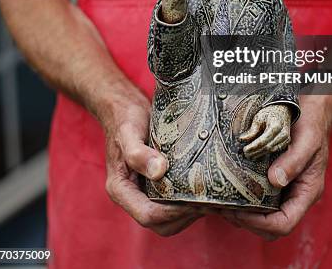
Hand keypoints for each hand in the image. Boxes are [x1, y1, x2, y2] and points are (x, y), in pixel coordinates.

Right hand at [103, 96, 202, 235]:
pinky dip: (189, 200)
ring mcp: (146, 192)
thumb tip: (159, 172)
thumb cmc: (125, 119)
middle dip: (184, 216)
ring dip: (190, 211)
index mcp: (121, 189)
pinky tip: (205, 188)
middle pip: (160, 223)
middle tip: (209, 200)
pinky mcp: (158, 186)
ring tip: (211, 196)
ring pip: (169, 217)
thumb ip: (138, 153)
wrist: (125, 108)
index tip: (194, 200)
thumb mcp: (129, 133)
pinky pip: (174, 202)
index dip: (172, 212)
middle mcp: (133, 196)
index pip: (147, 215)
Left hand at [222, 94, 331, 239]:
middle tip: (224, 207)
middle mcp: (295, 195)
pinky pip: (258, 198)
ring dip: (242, 213)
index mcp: (307, 192)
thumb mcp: (307, 140)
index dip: (260, 223)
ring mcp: (284, 189)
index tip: (239, 211)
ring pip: (262, 216)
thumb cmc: (312, 124)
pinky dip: (243, 198)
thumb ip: (294, 160)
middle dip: (247, 221)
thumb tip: (275, 181)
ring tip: (221, 200)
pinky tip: (228, 187)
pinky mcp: (274, 179)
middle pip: (270, 226)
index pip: (284, 223)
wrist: (311, 111)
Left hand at [239, 104, 290, 159]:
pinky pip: (275, 150)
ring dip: (260, 154)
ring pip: (271, 150)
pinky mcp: (286, 143)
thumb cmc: (269, 113)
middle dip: (255, 152)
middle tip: (245, 154)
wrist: (282, 111)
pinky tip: (257, 153)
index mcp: (276, 126)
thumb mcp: (259, 117)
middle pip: (267, 147)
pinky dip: (266, 152)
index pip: (263, 140)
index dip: (253, 146)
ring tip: (249, 155)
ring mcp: (286, 139)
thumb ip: (252, 130)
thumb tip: (241, 139)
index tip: (245, 149)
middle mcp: (283, 134)